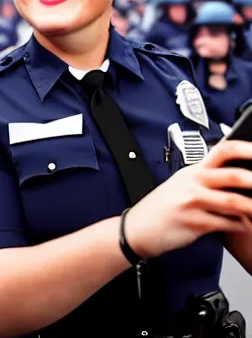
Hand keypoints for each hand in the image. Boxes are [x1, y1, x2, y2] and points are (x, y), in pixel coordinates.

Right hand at [125, 140, 251, 258]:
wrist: (137, 228)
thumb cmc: (160, 208)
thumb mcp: (181, 186)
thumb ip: (207, 182)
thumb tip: (239, 183)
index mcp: (192, 170)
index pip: (223, 150)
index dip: (246, 148)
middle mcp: (192, 182)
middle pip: (231, 174)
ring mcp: (191, 202)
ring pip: (232, 201)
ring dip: (251, 208)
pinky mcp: (193, 222)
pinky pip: (225, 224)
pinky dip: (239, 226)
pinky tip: (242, 226)